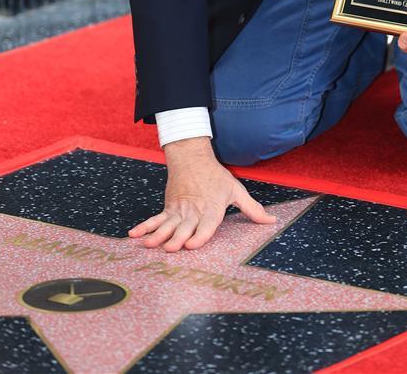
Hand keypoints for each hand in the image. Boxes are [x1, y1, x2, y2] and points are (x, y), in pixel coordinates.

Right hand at [128, 137, 275, 251]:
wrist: (192, 157)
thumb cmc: (216, 177)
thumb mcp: (236, 190)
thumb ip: (252, 209)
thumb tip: (272, 221)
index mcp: (212, 209)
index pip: (206, 225)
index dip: (200, 236)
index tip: (192, 245)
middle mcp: (194, 211)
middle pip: (184, 227)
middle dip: (176, 238)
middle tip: (169, 248)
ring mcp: (179, 210)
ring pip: (168, 224)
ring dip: (157, 234)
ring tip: (148, 243)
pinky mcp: (168, 207)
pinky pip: (156, 218)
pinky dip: (145, 226)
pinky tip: (134, 235)